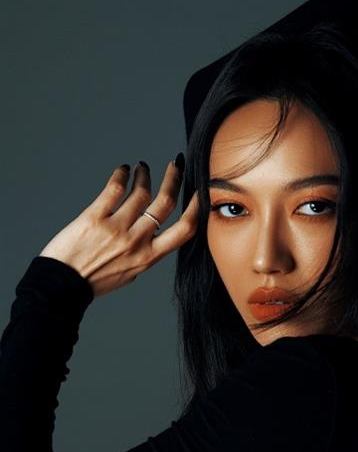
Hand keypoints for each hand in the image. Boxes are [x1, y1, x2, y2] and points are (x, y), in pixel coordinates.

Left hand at [39, 157, 198, 298]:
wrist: (62, 286)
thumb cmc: (95, 281)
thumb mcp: (130, 273)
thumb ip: (144, 255)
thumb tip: (152, 238)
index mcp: (149, 257)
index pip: (184, 230)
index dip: (196, 208)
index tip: (201, 191)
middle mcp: (136, 241)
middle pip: (165, 203)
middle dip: (174, 179)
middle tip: (175, 165)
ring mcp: (116, 229)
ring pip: (140, 192)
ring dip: (144, 175)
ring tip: (141, 169)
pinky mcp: (94, 218)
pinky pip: (114, 189)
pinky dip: (121, 176)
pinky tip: (122, 171)